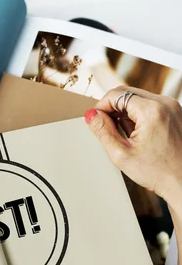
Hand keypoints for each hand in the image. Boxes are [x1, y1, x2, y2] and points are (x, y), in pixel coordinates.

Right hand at [85, 85, 181, 203]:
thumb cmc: (157, 172)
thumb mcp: (121, 153)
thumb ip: (102, 131)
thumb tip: (91, 115)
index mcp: (152, 111)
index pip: (116, 94)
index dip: (100, 106)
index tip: (95, 120)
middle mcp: (165, 104)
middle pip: (126, 92)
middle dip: (111, 108)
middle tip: (106, 128)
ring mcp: (172, 107)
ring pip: (136, 98)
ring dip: (124, 112)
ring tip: (125, 135)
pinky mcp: (174, 112)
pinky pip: (148, 105)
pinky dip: (136, 115)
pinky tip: (137, 134)